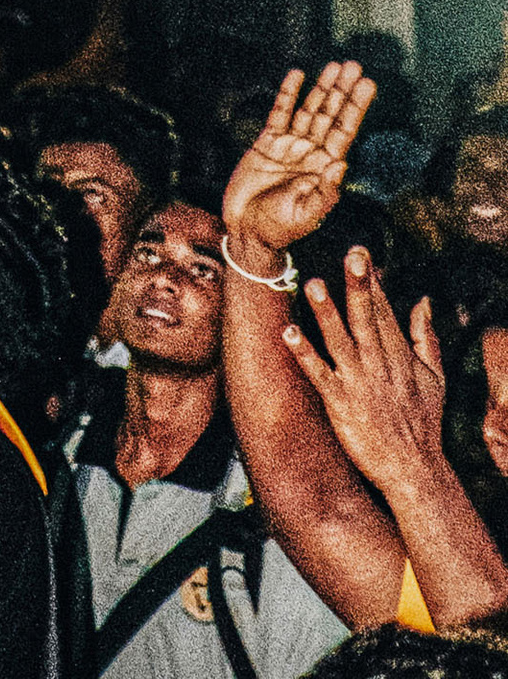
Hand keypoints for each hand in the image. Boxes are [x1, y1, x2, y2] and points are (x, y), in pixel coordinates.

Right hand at [223, 62, 375, 259]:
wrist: (247, 229)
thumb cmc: (281, 227)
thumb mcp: (308, 215)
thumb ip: (326, 192)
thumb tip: (341, 163)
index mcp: (325, 169)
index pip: (345, 132)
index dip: (356, 108)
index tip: (368, 85)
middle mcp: (311, 152)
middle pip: (330, 114)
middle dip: (343, 91)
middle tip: (355, 66)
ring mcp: (289, 145)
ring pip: (309, 109)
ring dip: (322, 87)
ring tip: (335, 66)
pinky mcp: (267, 142)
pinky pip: (279, 112)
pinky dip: (288, 93)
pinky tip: (297, 74)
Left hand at [285, 246, 450, 496]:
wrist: (414, 471)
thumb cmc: (423, 423)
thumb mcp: (435, 378)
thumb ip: (426, 336)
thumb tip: (423, 300)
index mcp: (399, 357)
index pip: (384, 313)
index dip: (372, 283)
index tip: (361, 252)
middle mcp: (379, 366)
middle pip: (367, 320)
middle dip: (359, 288)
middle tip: (351, 255)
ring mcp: (359, 384)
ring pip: (340, 342)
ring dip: (326, 314)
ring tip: (312, 284)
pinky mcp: (341, 405)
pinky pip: (320, 375)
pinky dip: (305, 354)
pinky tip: (288, 333)